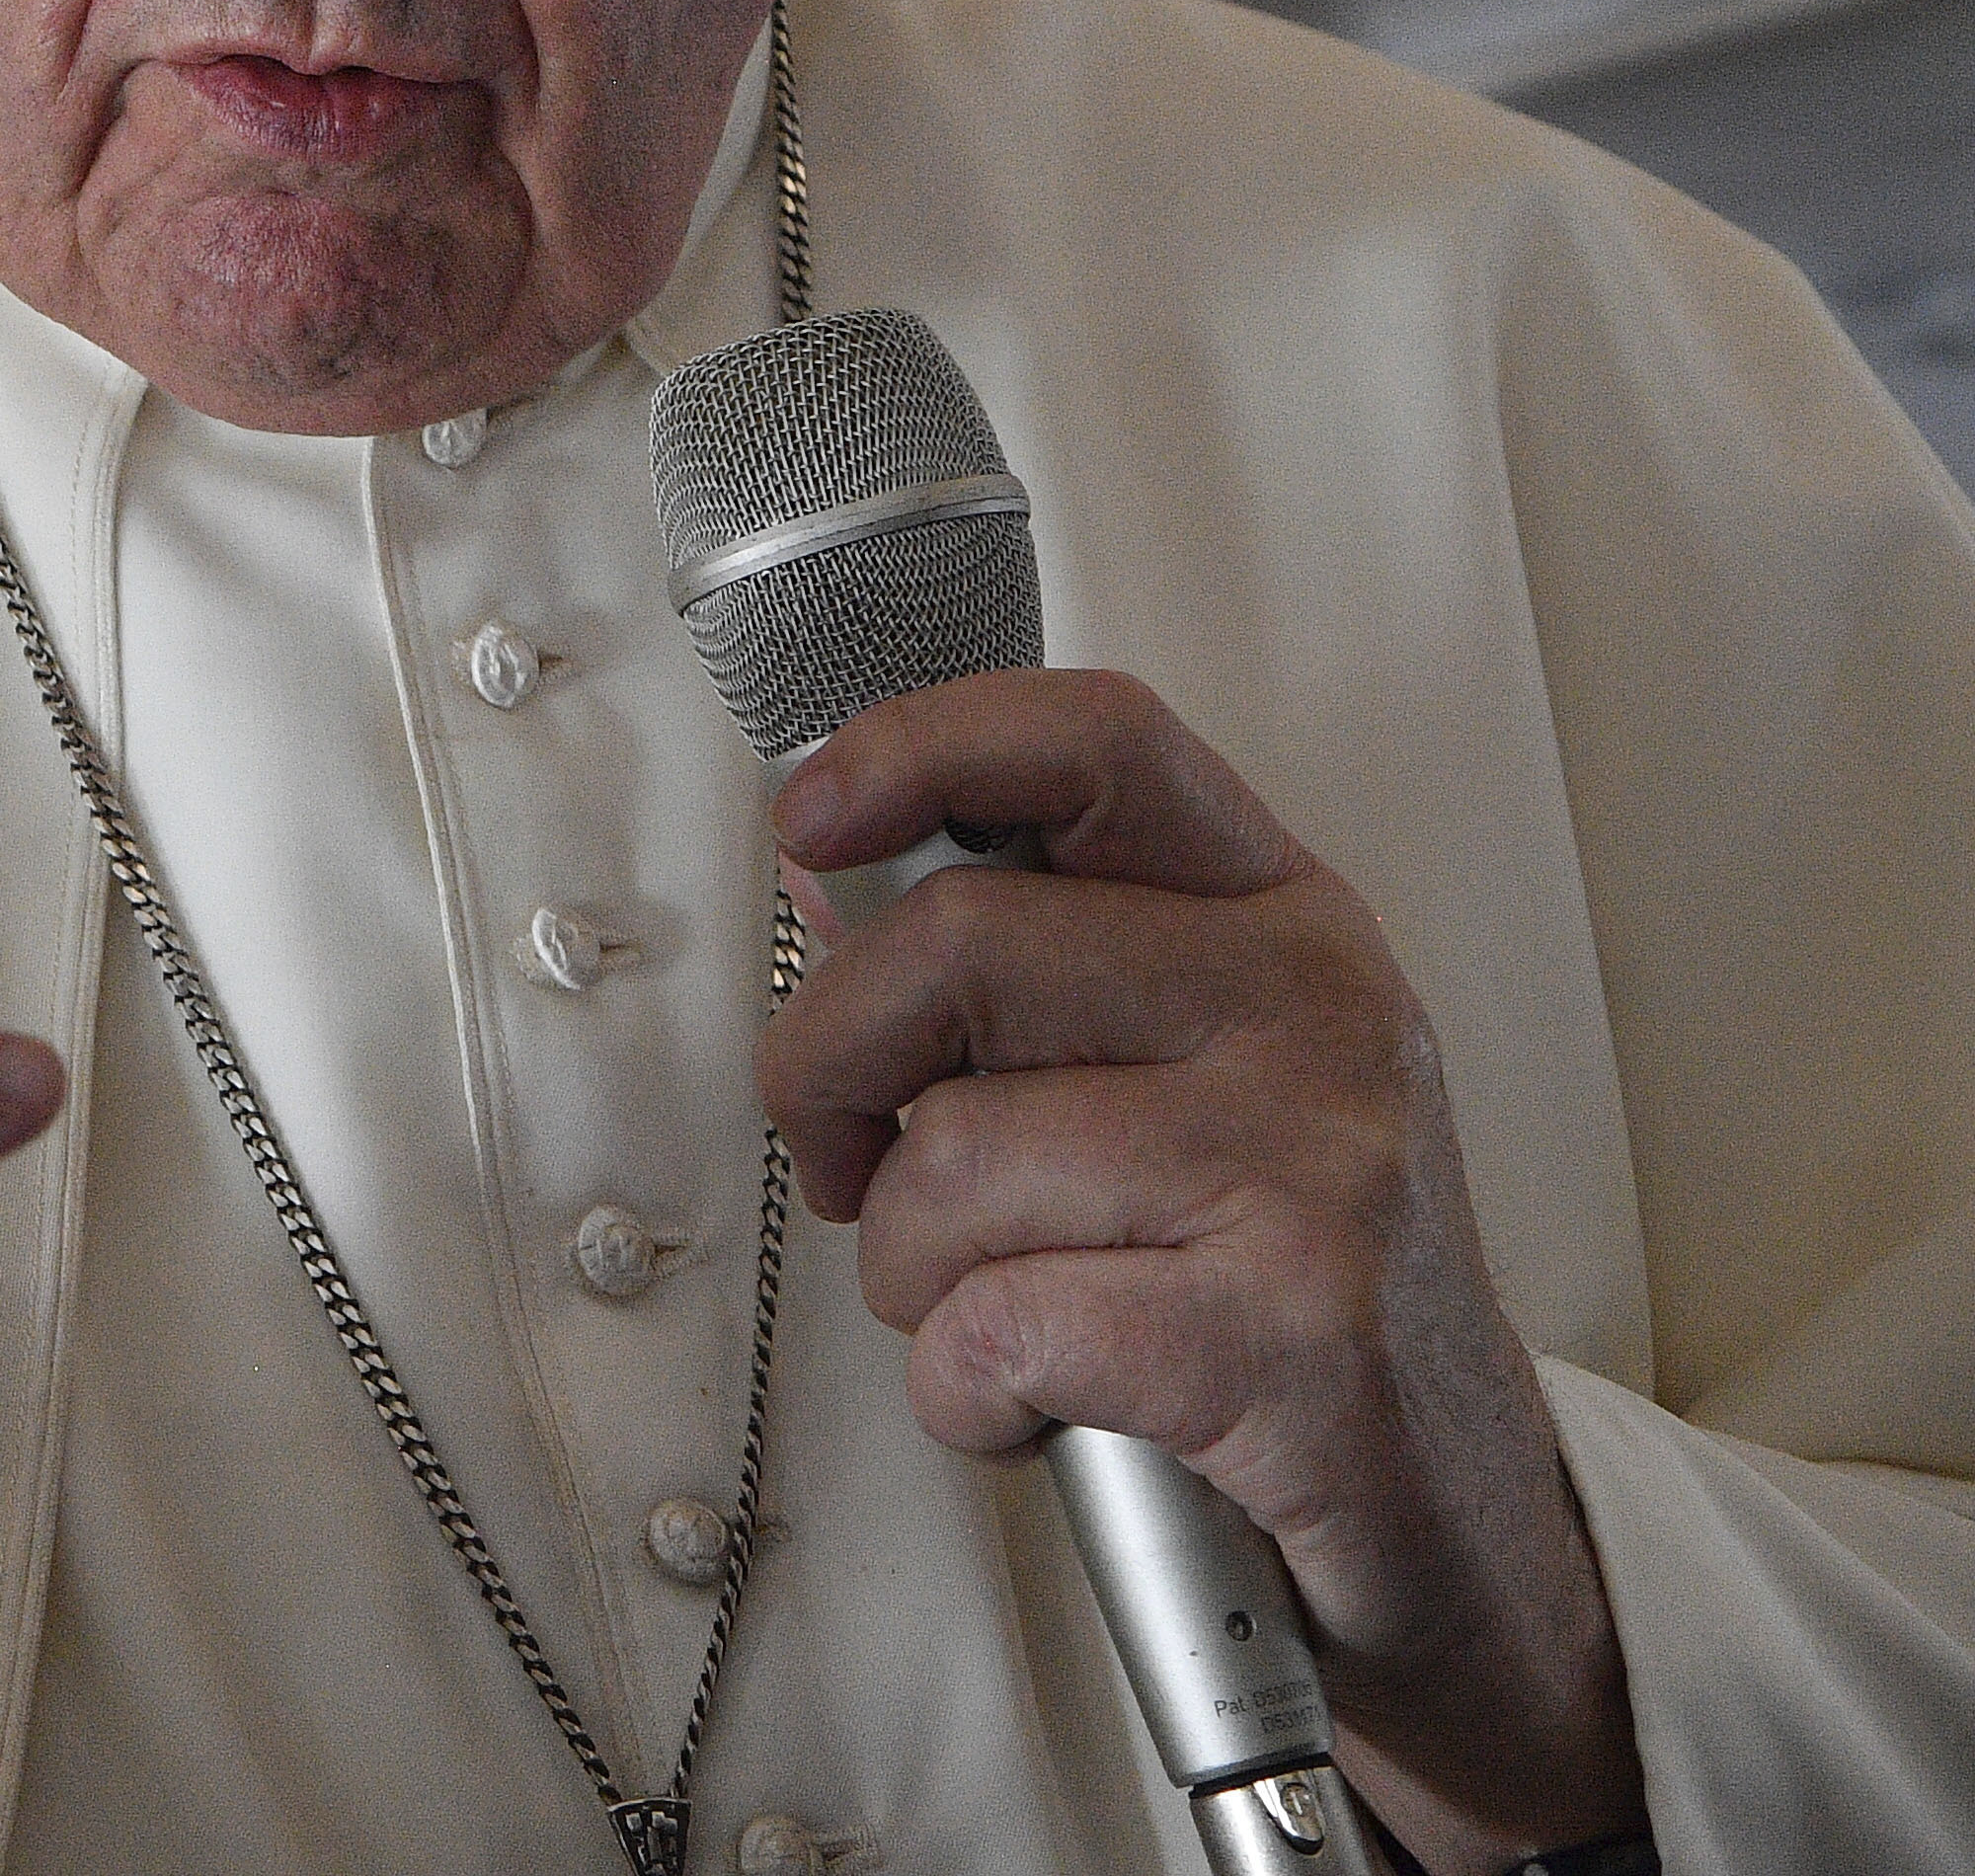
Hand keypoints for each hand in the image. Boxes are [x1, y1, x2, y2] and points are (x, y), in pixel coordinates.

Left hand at [759, 670, 1640, 1872]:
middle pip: (956, 947)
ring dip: (909, 1270)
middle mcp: (1312, 1012)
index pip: (1095, 743)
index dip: (919, 748)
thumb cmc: (1280, 1281)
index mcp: (1279, 917)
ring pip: (948, 1156)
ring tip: (998, 1305)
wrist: (1450, 1515)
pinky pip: (992, 1327)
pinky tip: (1035, 1404)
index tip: (808, 816)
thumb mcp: (1185, 1073)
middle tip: (850, 1160)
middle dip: (828, 1073)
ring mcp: (1313, 1164)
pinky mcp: (1288, 1331)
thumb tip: (833, 865)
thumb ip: (1025, 967)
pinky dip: (962, 1393)